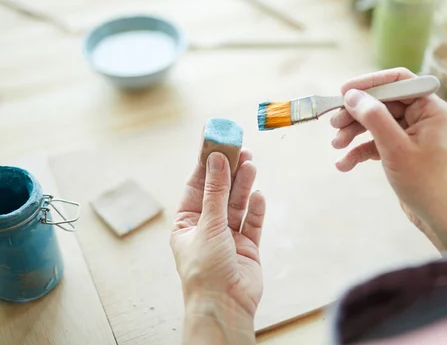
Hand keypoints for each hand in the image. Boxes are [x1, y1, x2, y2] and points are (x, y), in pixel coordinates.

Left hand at [171, 150, 265, 343]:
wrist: (224, 305)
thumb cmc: (205, 269)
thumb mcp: (207, 224)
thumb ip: (215, 191)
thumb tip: (217, 160)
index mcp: (187, 222)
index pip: (197, 185)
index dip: (207, 163)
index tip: (216, 141)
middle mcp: (207, 227)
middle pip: (220, 191)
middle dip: (230, 171)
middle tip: (241, 148)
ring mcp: (228, 237)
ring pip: (237, 204)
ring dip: (244, 185)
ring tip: (251, 164)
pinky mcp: (247, 246)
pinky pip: (252, 222)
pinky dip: (256, 209)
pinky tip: (259, 195)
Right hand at [330, 68, 446, 255]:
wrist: (440, 218)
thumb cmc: (426, 182)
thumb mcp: (396, 148)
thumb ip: (374, 118)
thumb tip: (352, 95)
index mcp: (429, 108)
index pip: (397, 81)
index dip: (369, 83)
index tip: (344, 92)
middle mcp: (421, 117)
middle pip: (381, 103)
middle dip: (356, 114)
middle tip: (334, 124)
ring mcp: (410, 135)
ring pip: (375, 123)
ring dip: (354, 133)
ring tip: (336, 146)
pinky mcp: (401, 151)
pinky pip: (376, 143)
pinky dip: (359, 151)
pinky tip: (344, 164)